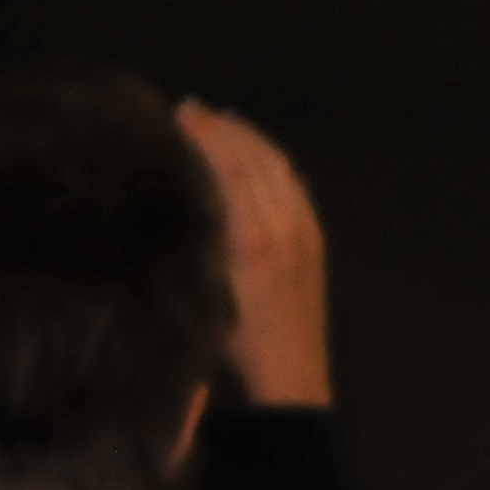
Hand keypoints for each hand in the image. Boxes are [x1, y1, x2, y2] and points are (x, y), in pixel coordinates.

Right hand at [178, 101, 330, 406]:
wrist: (290, 381)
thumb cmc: (232, 346)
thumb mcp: (200, 293)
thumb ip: (193, 239)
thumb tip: (172, 191)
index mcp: (252, 236)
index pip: (227, 166)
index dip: (203, 134)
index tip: (176, 112)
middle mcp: (283, 226)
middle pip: (254, 159)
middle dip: (223, 129)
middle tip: (191, 108)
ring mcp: (305, 233)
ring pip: (279, 169)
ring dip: (250, 140)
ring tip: (222, 120)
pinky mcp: (316, 243)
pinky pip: (296, 188)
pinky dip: (275, 163)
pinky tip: (260, 157)